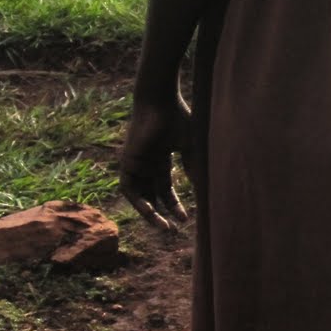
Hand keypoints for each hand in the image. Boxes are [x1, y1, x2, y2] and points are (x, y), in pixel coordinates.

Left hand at [119, 97, 193, 230]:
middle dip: (162, 213)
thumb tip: (203, 190)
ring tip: (163, 226)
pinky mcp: (127, 161)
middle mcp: (147, 163)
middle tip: (172, 230)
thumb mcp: (191, 147)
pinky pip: (129, 188)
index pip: (165, 188)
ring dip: (149, 212)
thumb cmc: (179, 118)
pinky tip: (150, 212)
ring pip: (140, 195)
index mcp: (161, 158)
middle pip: (153, 194)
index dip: (174, 205)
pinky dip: (137, 201)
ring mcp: (136, 162)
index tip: (186, 219)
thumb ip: (194, 167)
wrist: (160, 100)